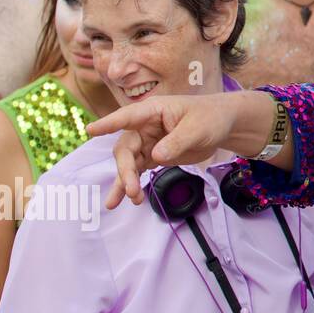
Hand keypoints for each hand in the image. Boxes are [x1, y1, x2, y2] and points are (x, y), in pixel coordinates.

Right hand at [88, 90, 278, 208]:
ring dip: (125, 181)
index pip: (128, 117)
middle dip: (125, 170)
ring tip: (125, 200)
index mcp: (153, 111)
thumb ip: (177, 141)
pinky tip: (130, 200)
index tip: (90, 130)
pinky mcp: (152, 156)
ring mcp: (146, 142)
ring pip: (128, 163)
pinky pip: (137, 171)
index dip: (109, 123)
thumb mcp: (197, 128)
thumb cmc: (210, 118)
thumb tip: (156, 157)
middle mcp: (144, 126)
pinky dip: (132, 184)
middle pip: (125, 148)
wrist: (222, 126)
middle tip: (131, 190)